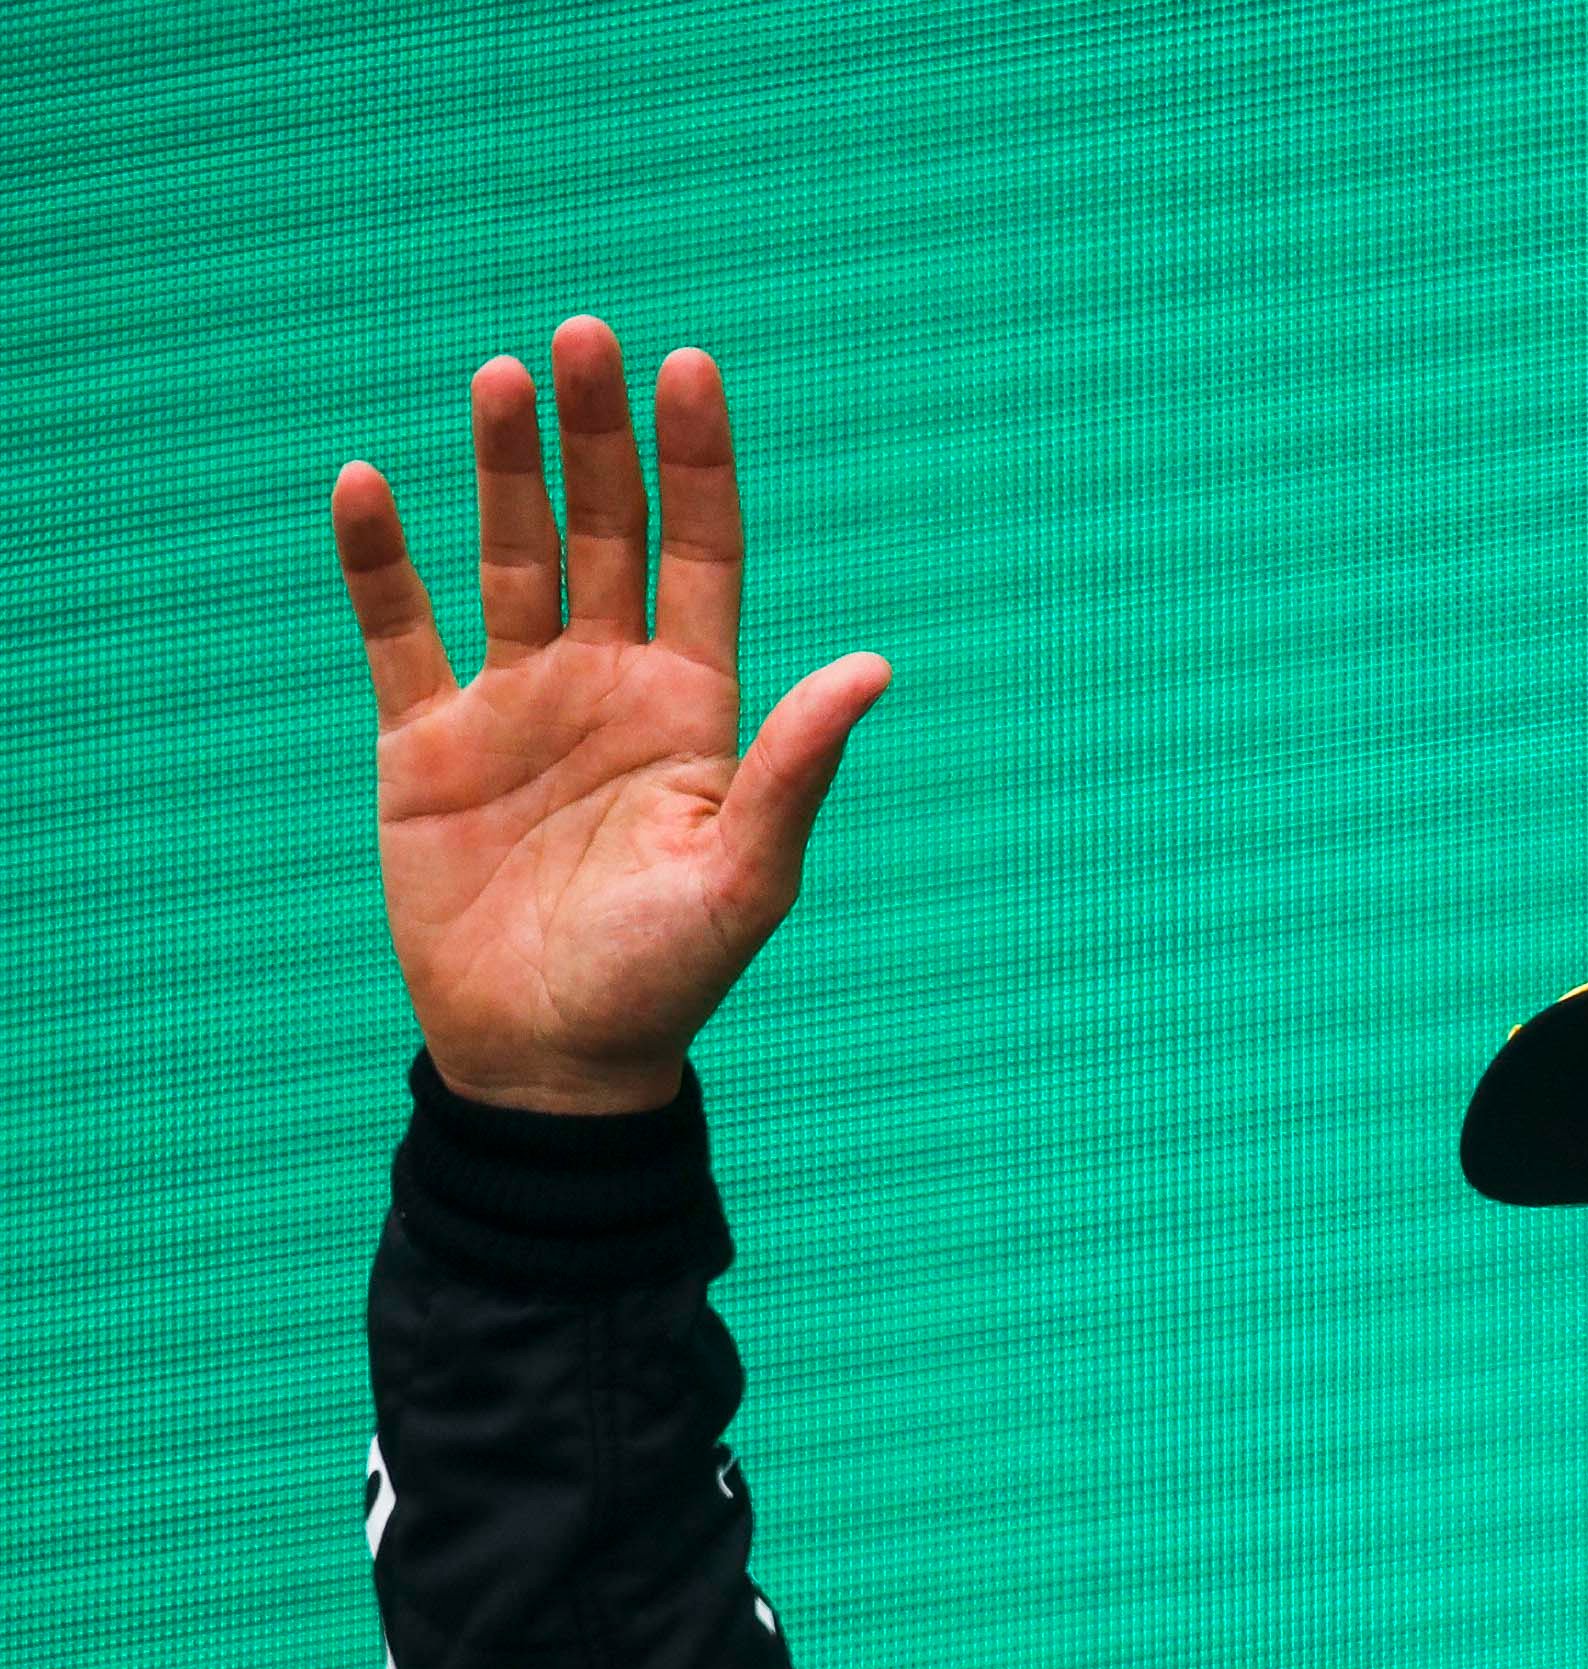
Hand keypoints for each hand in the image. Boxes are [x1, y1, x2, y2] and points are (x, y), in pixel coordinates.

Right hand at [330, 317, 890, 1110]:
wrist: (552, 1065)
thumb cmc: (664, 983)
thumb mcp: (743, 877)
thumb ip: (795, 767)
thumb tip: (874, 666)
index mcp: (694, 713)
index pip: (702, 559)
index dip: (697, 467)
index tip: (689, 369)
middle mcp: (607, 689)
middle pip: (604, 533)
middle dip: (597, 439)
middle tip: (583, 339)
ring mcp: (515, 708)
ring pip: (507, 558)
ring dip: (503, 470)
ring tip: (501, 379)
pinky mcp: (426, 743)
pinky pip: (399, 632)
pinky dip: (380, 562)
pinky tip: (370, 487)